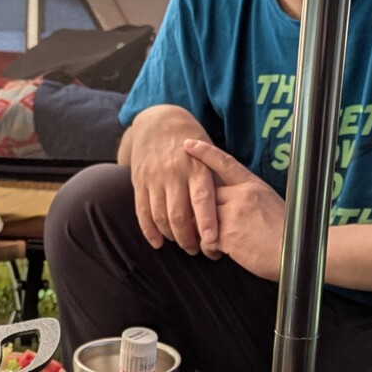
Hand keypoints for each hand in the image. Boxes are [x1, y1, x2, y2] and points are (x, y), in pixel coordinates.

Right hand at [123, 106, 219, 254]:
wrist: (157, 121)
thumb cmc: (191, 141)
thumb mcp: (208, 153)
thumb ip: (216, 178)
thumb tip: (232, 209)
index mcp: (196, 166)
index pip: (202, 199)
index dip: (206, 222)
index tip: (211, 242)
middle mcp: (174, 173)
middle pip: (179, 214)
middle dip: (188, 238)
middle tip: (198, 250)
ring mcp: (154, 178)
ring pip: (160, 216)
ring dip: (171, 236)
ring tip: (183, 245)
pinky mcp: (139, 182)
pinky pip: (142, 211)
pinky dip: (149, 231)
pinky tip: (158, 243)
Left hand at [184, 140, 285, 280]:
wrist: (297, 252)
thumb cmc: (289, 234)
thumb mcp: (271, 204)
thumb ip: (250, 199)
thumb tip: (236, 203)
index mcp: (254, 186)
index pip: (225, 163)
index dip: (205, 152)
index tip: (189, 144)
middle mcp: (242, 195)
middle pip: (206, 194)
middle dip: (202, 210)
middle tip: (203, 224)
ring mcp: (234, 214)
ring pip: (203, 217)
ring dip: (204, 232)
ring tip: (214, 244)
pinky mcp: (228, 235)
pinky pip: (206, 239)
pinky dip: (210, 249)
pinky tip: (219, 254)